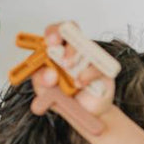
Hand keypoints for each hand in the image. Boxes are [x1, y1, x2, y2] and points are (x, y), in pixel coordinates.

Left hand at [29, 22, 115, 136]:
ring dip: (74, 55)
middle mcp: (74, 50)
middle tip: (57, 49)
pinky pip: (96, 66)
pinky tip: (80, 83)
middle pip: (71, 29)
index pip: (55, 32)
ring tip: (68, 70)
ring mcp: (89, 57)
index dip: (52, 32)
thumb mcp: (45, 90)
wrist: (84, 114)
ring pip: (84, 45)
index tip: (49, 42)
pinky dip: (87, 74)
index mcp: (57, 50)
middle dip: (62, 35)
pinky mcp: (103, 69)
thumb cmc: (64, 97)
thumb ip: (41, 81)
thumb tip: (49, 73)